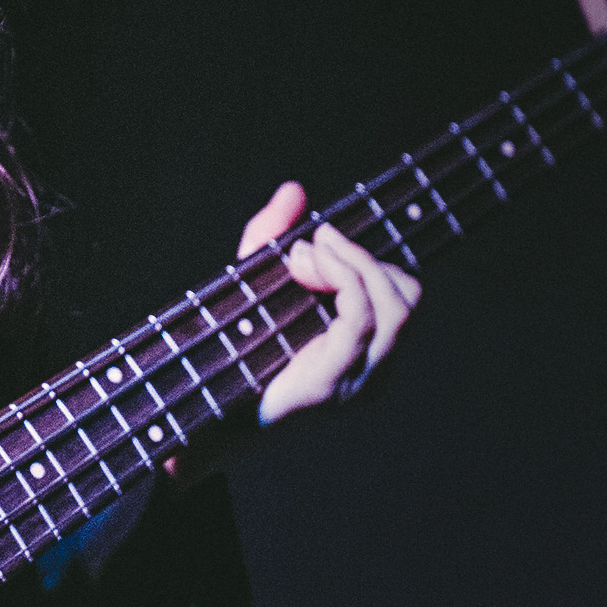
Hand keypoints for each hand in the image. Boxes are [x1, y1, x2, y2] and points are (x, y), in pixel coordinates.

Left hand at [237, 180, 421, 422]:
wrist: (198, 417)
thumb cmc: (231, 351)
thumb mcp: (254, 282)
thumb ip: (273, 236)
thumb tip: (294, 190)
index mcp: (367, 354)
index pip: (405, 294)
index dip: (370, 257)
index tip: (319, 237)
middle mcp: (374, 373)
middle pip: (408, 295)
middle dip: (361, 256)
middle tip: (309, 247)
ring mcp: (358, 384)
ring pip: (394, 305)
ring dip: (350, 262)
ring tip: (303, 255)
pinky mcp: (331, 386)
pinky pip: (360, 318)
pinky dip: (339, 277)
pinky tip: (303, 266)